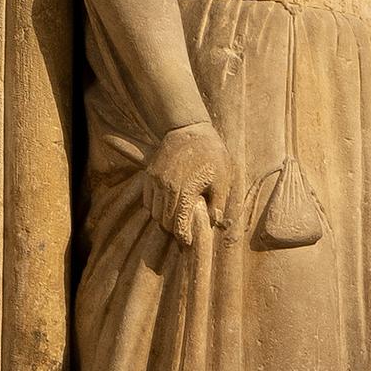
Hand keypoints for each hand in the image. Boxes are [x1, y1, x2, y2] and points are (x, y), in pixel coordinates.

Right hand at [142, 120, 233, 246]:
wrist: (190, 128)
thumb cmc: (211, 153)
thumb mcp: (222, 177)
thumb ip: (217, 202)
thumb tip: (214, 222)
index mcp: (184, 190)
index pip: (178, 224)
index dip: (183, 236)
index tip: (188, 242)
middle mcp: (165, 187)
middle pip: (164, 221)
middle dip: (174, 229)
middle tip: (184, 230)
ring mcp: (155, 180)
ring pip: (154, 212)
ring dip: (164, 218)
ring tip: (177, 218)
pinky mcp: (150, 174)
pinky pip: (147, 200)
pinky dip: (155, 207)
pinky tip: (168, 205)